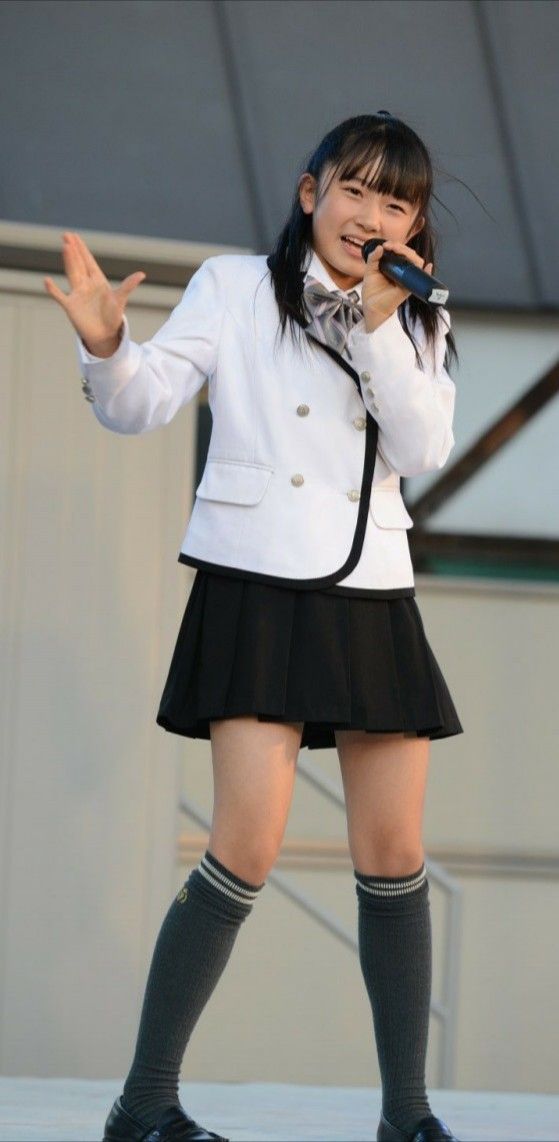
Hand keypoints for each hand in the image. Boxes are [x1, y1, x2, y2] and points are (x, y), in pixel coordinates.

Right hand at [44, 232, 145, 355]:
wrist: (105, 335)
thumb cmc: (113, 316)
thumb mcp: (120, 299)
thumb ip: (128, 286)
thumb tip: (142, 274)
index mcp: (97, 281)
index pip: (88, 261)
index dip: (82, 249)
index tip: (74, 236)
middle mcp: (86, 284)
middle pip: (78, 264)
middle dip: (73, 250)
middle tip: (66, 235)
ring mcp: (77, 294)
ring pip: (71, 274)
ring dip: (68, 261)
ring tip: (65, 248)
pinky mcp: (70, 306)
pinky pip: (59, 296)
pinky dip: (53, 290)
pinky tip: (46, 281)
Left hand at [361, 241, 432, 332]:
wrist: (371, 307)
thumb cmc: (372, 291)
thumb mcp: (370, 271)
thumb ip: (373, 258)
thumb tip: (380, 247)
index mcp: (395, 265)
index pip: (400, 251)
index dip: (395, 245)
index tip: (385, 245)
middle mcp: (403, 270)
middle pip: (409, 254)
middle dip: (401, 247)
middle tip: (389, 246)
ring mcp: (407, 278)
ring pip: (416, 262)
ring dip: (409, 254)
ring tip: (397, 250)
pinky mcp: (409, 287)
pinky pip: (421, 277)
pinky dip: (427, 272)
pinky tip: (427, 267)